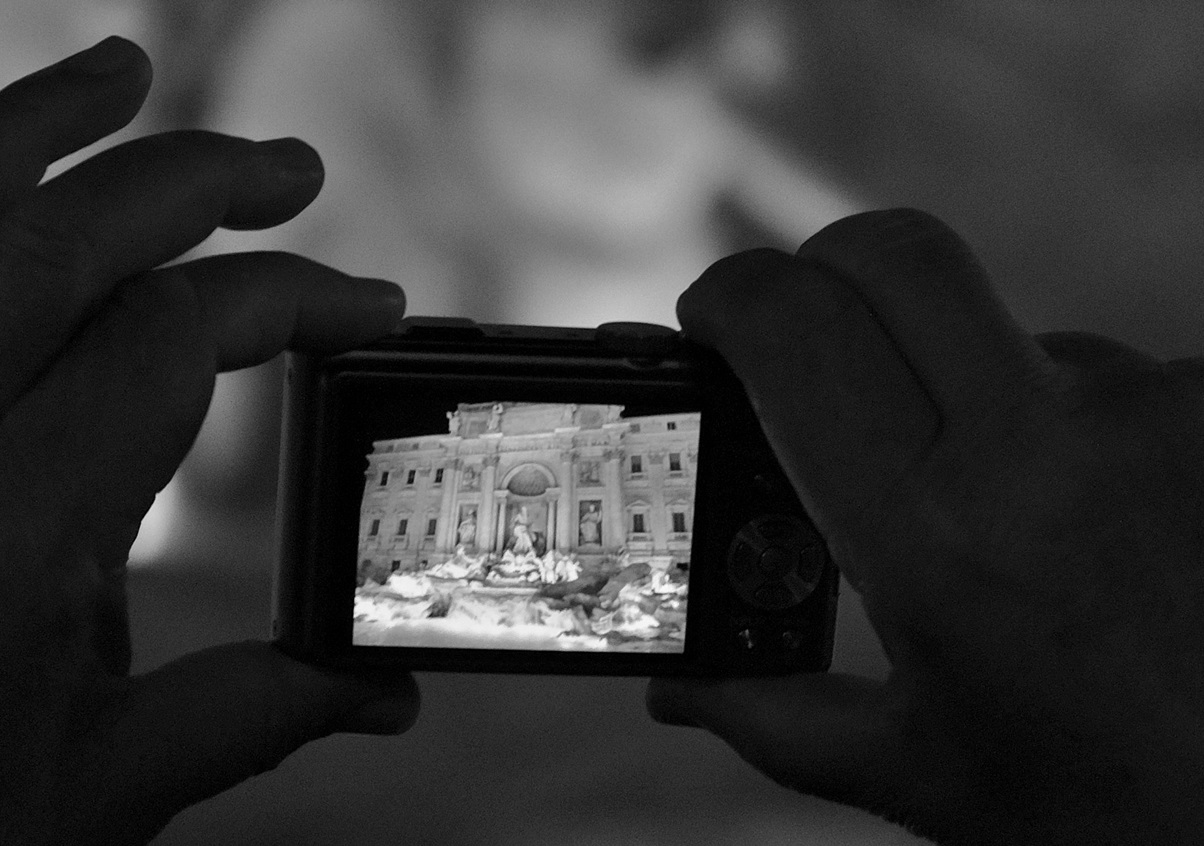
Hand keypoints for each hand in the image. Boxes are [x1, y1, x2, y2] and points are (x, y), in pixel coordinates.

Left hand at [0, 39, 416, 844]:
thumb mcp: (95, 794)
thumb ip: (251, 713)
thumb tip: (385, 694)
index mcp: (9, 535)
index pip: (177, 341)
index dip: (291, 300)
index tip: (363, 305)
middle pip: (65, 242)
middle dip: (197, 182)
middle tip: (288, 171)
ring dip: (33, 121)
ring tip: (125, 68)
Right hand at [650, 209, 1203, 844]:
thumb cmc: (1105, 808)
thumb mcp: (912, 769)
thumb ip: (764, 710)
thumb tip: (672, 679)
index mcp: (934, 533)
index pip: (796, 327)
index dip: (728, 297)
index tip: (706, 322)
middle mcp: (1045, 441)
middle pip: (891, 252)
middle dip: (819, 274)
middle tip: (798, 343)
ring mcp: (1147, 404)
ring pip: (992, 321)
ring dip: (949, 376)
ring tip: (984, 508)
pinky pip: (1086, 369)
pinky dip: (1050, 419)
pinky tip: (1073, 517)